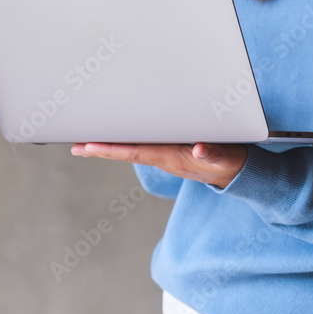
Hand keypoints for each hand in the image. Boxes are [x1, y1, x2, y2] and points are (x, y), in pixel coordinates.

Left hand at [70, 142, 247, 188]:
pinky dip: (124, 143)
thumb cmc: (230, 163)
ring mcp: (165, 156)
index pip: (135, 151)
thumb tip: (199, 148)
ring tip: (85, 144)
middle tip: (74, 146)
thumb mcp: (225, 157)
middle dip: (100, 149)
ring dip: (108, 146)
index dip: (111, 149)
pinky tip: (114, 140)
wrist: (238, 173)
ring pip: (131, 149)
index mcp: (171, 157)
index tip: (89, 146)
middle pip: (126, 152)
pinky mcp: (170, 151)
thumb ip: (213, 152)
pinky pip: (142, 146)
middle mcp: (163, 157)